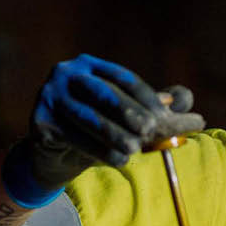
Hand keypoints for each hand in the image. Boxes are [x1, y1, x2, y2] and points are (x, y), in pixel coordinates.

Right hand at [25, 54, 204, 190]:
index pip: (123, 78)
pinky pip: (74, 137)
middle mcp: (66, 74)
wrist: (54, 156)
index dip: (146, 97)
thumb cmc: (96, 131)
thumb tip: (185, 98)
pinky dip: (98, 149)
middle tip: (151, 129)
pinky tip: (117, 160)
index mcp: (90, 65)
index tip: (165, 115)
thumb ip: (153, 106)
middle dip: (130, 112)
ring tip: (135, 149)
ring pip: (89, 117)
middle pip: (105, 93)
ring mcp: (49, 95)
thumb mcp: (124, 118)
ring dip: (115, 134)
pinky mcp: (40, 120)